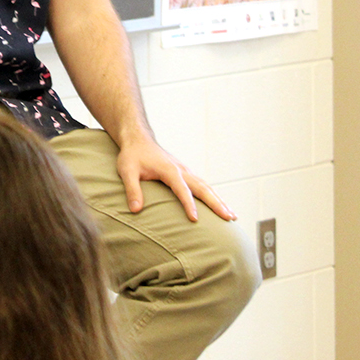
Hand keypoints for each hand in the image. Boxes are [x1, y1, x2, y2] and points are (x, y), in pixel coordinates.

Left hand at [116, 138, 234, 222]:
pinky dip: (213, 196)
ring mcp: (185, 171)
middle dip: (217, 203)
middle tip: (230, 218)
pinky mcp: (185, 173)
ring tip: (232, 216)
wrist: (139, 139)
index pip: (182, 190)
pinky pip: (203, 185)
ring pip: (206, 187)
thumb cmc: (132, 155)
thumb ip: (132, 190)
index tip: (195, 219)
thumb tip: (135, 210)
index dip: (188, 204)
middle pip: (203, 188)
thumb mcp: (127, 171)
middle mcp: (182, 170)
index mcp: (169, 170)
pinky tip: (220, 206)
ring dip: (220, 201)